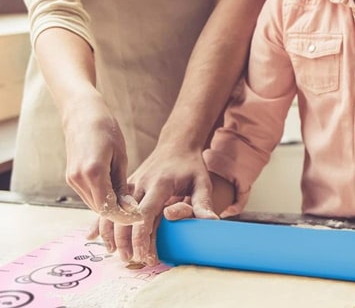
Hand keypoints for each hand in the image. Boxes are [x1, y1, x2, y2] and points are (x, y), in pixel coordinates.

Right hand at [63, 95, 141, 224]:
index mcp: (94, 173)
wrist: (82, 114)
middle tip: (137, 217)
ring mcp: (72, 179)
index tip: (140, 219)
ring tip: (129, 208)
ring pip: (93, 204)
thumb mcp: (120, 155)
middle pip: (100, 209)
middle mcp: (79, 179)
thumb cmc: (106, 129)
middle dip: (118, 216)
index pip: (108, 207)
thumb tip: (128, 206)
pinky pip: (88, 195)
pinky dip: (101, 199)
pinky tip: (115, 196)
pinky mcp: (71, 177)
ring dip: (109, 208)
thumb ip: (121, 183)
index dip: (124, 216)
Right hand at [91, 138, 216, 264]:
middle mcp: (140, 184)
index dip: (142, 238)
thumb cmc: (191, 165)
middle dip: (125, 242)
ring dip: (111, 234)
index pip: (145, 214)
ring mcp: (130, 184)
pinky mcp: (126, 186)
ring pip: (113, 211)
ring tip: (116, 254)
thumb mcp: (202, 181)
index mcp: (159, 184)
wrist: (177, 143)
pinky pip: (110, 204)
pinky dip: (101, 221)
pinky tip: (92, 236)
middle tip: (131, 261)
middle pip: (125, 217)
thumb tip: (211, 223)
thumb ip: (203, 203)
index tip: (145, 256)